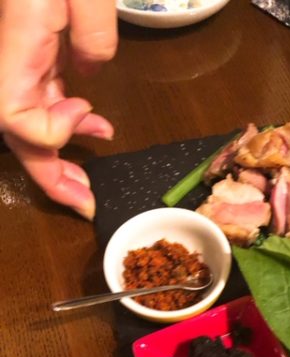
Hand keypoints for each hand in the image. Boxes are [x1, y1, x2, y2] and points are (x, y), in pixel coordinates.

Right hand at [0, 0, 117, 219]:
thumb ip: (92, 30)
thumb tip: (90, 72)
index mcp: (15, 46)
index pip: (15, 119)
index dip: (51, 133)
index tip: (89, 116)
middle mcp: (7, 62)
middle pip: (19, 134)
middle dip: (52, 175)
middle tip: (83, 204)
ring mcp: (14, 59)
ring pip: (27, 122)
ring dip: (59, 154)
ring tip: (88, 177)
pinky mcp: (28, 52)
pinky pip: (39, 97)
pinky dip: (65, 120)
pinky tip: (92, 124)